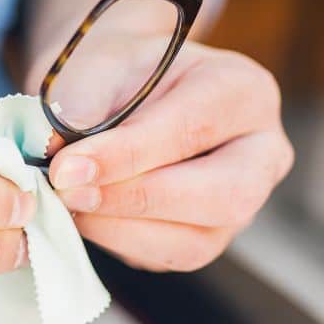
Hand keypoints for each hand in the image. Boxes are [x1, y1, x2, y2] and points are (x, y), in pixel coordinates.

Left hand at [25, 36, 293, 271]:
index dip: (127, 154)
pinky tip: (80, 214)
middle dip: (136, 198)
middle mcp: (261, 153)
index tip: (67, 167)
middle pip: (224, 196)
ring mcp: (242, 204)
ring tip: (66, 201)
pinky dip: (115, 240)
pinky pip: (167, 257)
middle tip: (68, 190)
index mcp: (243, 91)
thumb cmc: (115, 73)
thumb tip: (62, 157)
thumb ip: (84, 105)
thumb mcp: (98, 66)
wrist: (117, 90)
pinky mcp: (207, 237)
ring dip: (119, 227)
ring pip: (196, 241)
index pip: (194, 129)